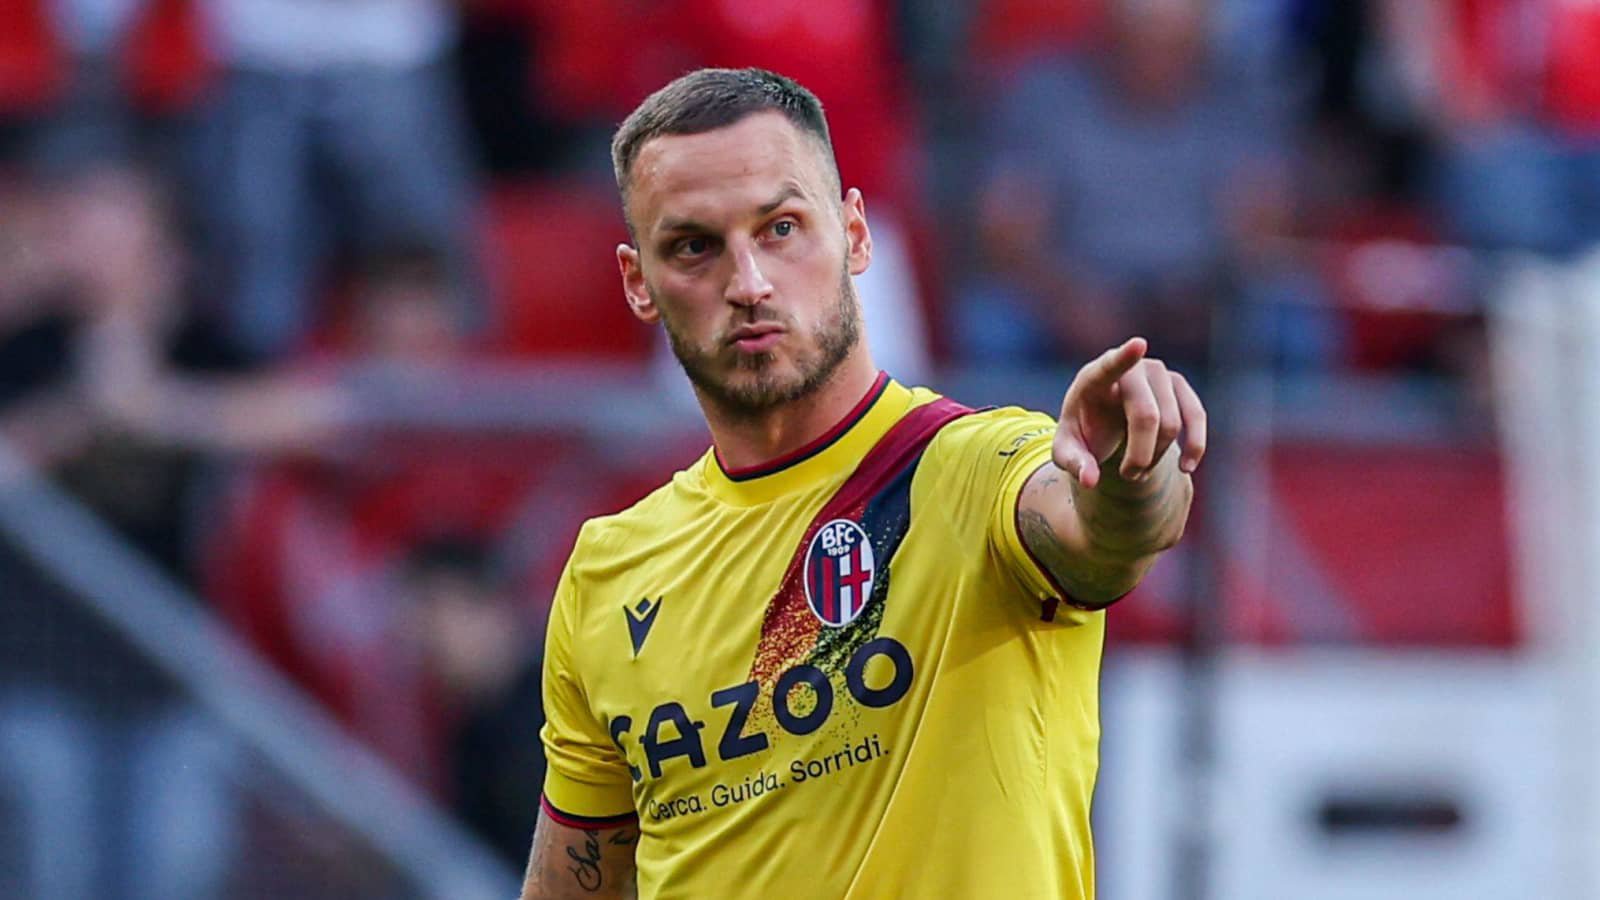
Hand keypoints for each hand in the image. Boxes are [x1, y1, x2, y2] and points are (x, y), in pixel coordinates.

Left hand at [1053, 337, 1205, 487]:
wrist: (1104, 423)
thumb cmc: (1082, 433)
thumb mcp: (1067, 451)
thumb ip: (1073, 464)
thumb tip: (1090, 480)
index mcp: (1093, 379)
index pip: (1109, 366)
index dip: (1124, 357)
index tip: (1139, 344)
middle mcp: (1130, 369)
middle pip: (1147, 417)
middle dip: (1140, 456)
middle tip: (1127, 476)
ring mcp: (1158, 373)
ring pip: (1171, 424)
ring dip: (1156, 457)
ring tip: (1138, 470)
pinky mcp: (1178, 386)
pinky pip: (1195, 416)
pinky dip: (1194, 446)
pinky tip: (1186, 467)